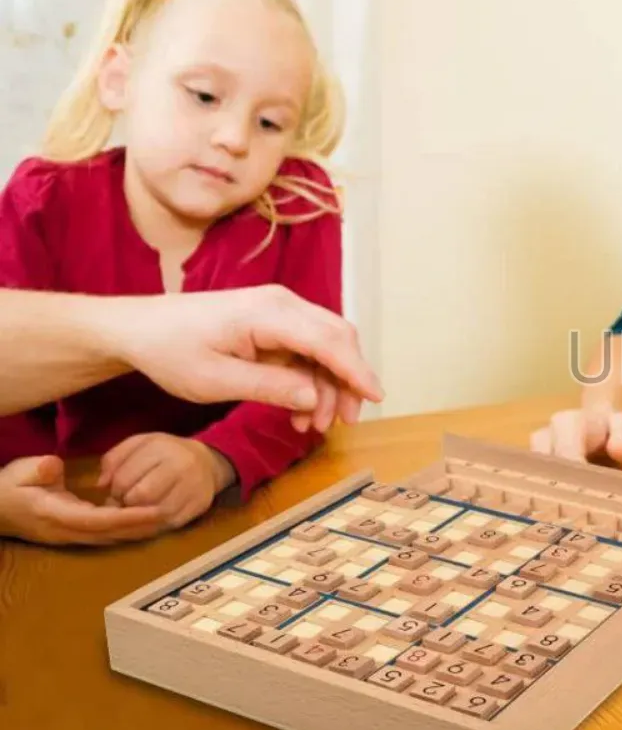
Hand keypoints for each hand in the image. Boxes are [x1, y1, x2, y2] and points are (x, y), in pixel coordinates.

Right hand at [0, 455, 165, 545]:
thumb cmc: (7, 487)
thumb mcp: (20, 471)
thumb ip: (38, 469)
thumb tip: (54, 466)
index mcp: (55, 514)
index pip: (98, 519)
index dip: (128, 517)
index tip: (153, 511)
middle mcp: (65, 531)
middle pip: (109, 534)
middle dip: (139, 528)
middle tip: (169, 517)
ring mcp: (66, 536)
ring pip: (107, 538)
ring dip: (133, 532)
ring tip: (162, 522)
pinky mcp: (68, 535)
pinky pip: (100, 536)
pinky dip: (121, 530)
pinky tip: (139, 524)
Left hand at [97, 433, 233, 530]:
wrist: (207, 462)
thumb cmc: (165, 453)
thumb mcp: (138, 444)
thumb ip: (114, 459)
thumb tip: (101, 484)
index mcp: (162, 448)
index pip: (124, 478)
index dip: (115, 489)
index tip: (118, 489)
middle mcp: (181, 466)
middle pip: (140, 497)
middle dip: (126, 502)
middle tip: (127, 500)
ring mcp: (193, 487)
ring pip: (153, 513)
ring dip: (139, 516)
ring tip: (138, 508)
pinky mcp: (199, 505)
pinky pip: (169, 523)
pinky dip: (154, 524)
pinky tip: (151, 516)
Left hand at [103, 286, 381, 433]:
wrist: (138, 329)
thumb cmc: (169, 352)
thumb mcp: (214, 381)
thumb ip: (269, 388)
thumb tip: (315, 397)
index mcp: (268, 314)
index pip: (329, 340)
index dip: (356, 370)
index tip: (376, 397)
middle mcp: (281, 304)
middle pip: (337, 338)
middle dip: (347, 382)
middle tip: (343, 422)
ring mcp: (278, 310)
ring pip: (325, 346)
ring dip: (327, 385)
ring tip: (312, 425)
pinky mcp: (273, 321)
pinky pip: (306, 349)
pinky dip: (310, 379)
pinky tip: (299, 410)